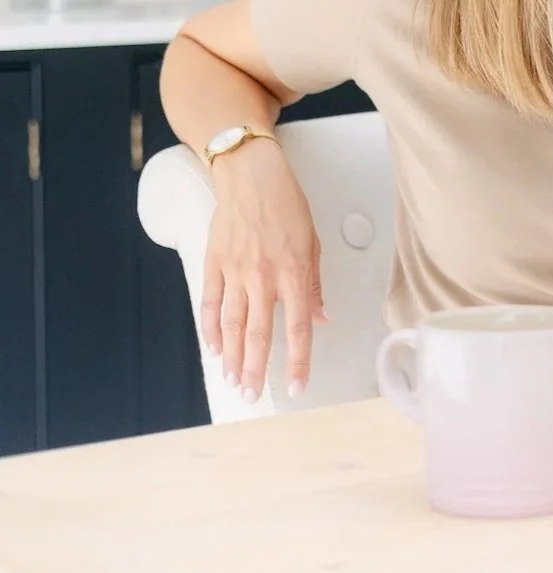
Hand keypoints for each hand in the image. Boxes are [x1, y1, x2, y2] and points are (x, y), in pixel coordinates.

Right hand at [200, 139, 327, 403]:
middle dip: (256, 370)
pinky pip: (210, 303)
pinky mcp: (214, 264)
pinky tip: (214, 348)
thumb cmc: (287, 205)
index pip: (297, 328)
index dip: (298, 361)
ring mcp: (235, 271)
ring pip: (232, 325)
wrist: (251, 176)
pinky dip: (210, 329)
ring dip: (232, 357)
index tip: (296, 386)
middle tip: (253, 396)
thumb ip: (314, 285)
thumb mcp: (313, 242)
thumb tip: (321, 318)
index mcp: (294, 272)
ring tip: (232, 381)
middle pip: (258, 334)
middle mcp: (264, 277)